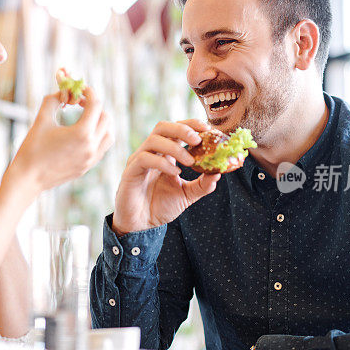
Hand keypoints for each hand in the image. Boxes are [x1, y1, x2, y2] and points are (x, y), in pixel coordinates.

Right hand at [5, 86, 112, 195]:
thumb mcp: (41, 119)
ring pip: (109, 135)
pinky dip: (98, 137)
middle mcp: (91, 147)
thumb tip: (63, 92)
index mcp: (82, 133)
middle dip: (95, 107)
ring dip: (101, 123)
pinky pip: (102, 148)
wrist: (28, 179)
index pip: (95, 105)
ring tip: (86, 118)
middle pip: (106, 118)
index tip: (81, 89)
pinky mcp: (87, 167)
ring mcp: (91, 159)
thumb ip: (53, 100)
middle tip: (81, 103)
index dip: (90, 92)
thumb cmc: (32, 148)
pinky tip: (83, 134)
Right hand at [112, 120, 220, 235]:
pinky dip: (162, 163)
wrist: (142, 225)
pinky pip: (145, 158)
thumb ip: (202, 184)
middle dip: (182, 129)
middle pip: (163, 127)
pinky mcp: (130, 171)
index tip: (208, 129)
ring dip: (175, 147)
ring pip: (154, 140)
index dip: (190, 124)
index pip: (175, 129)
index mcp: (164, 153)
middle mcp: (150, 152)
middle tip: (198, 140)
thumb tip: (218, 173)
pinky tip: (175, 173)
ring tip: (190, 161)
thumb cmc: (161, 206)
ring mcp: (139, 160)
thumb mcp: (187, 195)